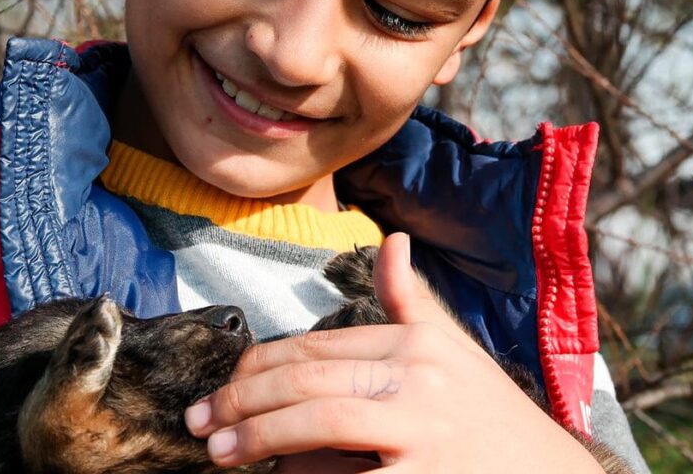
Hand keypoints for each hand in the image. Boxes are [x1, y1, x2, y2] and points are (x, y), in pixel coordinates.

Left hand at [183, 233, 604, 471]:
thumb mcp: (454, 351)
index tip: (224, 385)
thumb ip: (411, 301)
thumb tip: (391, 240)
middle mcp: (420, 376)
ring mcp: (423, 428)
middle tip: (200, 420)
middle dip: (242, 400)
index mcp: (417, 343)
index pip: (318, 346)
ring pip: (317, 419)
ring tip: (218, 452)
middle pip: (307, 378)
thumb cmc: (492, 417)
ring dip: (256, 435)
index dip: (260, 365)